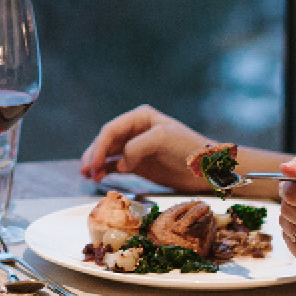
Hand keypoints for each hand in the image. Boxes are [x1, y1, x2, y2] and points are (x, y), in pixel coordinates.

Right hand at [79, 105, 209, 190]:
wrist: (209, 170)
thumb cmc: (190, 150)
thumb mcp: (163, 139)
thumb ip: (137, 148)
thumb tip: (119, 164)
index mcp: (141, 118)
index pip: (111, 129)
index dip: (99, 146)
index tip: (93, 164)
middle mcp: (136, 130)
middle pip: (106, 141)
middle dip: (93, 155)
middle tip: (87, 172)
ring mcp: (136, 147)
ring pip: (108, 153)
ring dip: (96, 163)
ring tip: (88, 176)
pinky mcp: (139, 164)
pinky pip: (115, 165)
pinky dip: (105, 170)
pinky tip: (98, 178)